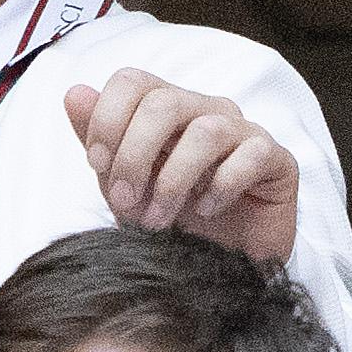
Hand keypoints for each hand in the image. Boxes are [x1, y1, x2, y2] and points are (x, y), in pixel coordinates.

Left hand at [62, 72, 300, 264]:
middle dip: (134, 155)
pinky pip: (251, 156)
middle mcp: (206, 110)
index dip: (107, 119)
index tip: (97, 164)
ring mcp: (244, 133)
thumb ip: (98, 139)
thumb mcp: (121, 184)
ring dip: (173, 181)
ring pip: (206, 131)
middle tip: (125, 202)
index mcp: (166, 108)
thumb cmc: (171, 221)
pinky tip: (207, 212)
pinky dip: (222, 187)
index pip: (132, 80)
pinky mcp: (277, 161)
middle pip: (163, 102)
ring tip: (158, 220)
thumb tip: (74, 93)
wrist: (217, 270)